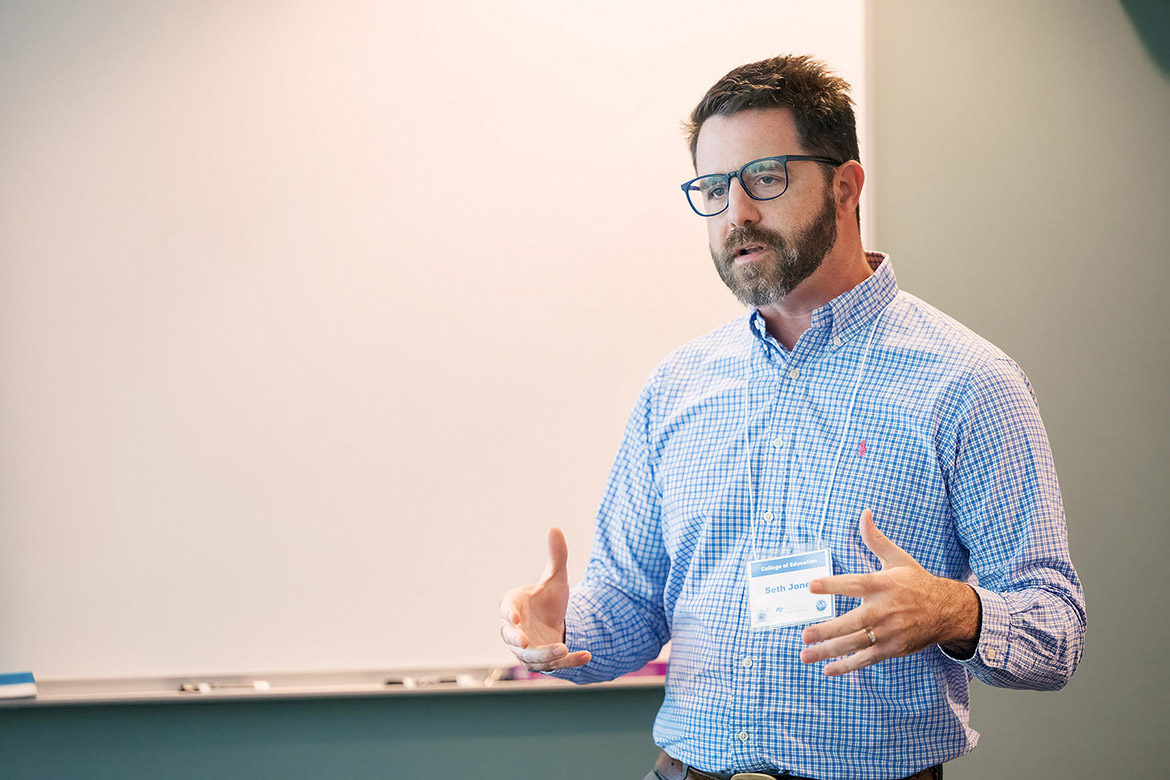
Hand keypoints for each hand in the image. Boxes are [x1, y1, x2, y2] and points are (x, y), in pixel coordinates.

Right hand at [498, 527, 591, 671]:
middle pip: (511, 638)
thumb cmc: (548, 599)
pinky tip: (586, 655)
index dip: (508, 615)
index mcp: (514, 607)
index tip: (514, 619)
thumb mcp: (556, 578)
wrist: (557, 622)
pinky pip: (554, 665)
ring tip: (563, 649)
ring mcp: (527, 649)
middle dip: (517, 641)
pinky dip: (570, 662)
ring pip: (531, 657)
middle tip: (525, 642)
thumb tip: (555, 528)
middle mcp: (516, 630)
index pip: (506, 610)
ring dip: (545, 655)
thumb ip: (556, 557)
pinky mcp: (543, 662)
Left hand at [799, 509, 979, 675]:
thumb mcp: (898, 558)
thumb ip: (876, 539)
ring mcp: (889, 632)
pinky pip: (866, 659)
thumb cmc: (916, 582)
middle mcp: (885, 610)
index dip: (833, 585)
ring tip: (806, 654)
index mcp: (884, 585)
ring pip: (856, 644)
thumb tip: (864, 513)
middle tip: (805, 634)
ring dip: (830, 651)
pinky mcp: (891, 649)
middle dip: (828, 630)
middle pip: (853, 622)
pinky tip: (828, 668)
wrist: (947, 611)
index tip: (811, 586)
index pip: (855, 584)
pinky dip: (847, 666)